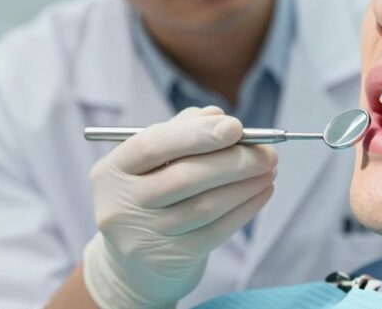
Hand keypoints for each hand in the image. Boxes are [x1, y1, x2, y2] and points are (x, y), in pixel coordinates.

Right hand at [82, 106, 276, 308]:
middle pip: (185, 177)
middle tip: (267, 152)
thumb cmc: (148, 197)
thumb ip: (180, 131)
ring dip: (245, 184)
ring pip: (205, 205)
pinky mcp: (169, 260)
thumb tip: (217, 115)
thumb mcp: (151, 163)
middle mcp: (121, 205)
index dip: (197, 134)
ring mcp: (143, 237)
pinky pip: (216, 230)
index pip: (153, 145)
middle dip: (233, 161)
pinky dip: (245, 208)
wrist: (134, 266)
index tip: (236, 127)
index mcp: (111, 171)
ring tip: (269, 169)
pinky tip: (261, 192)